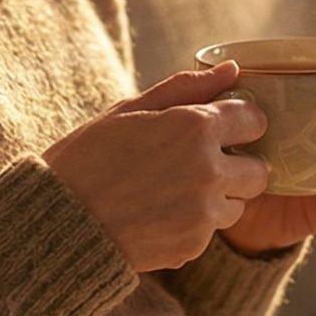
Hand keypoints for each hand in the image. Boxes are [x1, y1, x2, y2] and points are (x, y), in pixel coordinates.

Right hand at [44, 62, 270, 272]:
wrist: (57, 223)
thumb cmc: (87, 157)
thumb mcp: (130, 111)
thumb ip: (187, 88)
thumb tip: (232, 69)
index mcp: (195, 127)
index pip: (254, 119)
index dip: (239, 122)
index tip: (222, 128)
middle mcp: (208, 170)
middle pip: (259, 170)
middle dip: (238, 165)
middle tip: (200, 165)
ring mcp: (203, 212)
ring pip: (238, 204)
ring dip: (218, 197)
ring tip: (172, 192)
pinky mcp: (194, 245)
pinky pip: (211, 232)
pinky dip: (193, 224)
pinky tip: (157, 216)